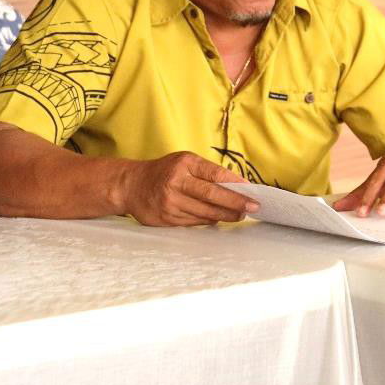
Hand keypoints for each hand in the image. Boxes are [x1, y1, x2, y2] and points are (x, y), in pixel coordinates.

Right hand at [118, 152, 256, 226]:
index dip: (235, 183)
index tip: (251, 190)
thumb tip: (238, 186)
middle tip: (253, 207)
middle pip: (212, 195)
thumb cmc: (166, 171)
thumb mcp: (185, 162)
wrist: (131, 185)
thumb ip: (208, 172)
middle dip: (236, 202)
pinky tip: (218, 218)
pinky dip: (208, 220)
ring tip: (239, 215)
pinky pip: (193, 222)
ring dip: (225, 214)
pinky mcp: (165, 218)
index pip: (215, 174)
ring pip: (205, 212)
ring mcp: (169, 202)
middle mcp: (176, 182)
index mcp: (184, 163)